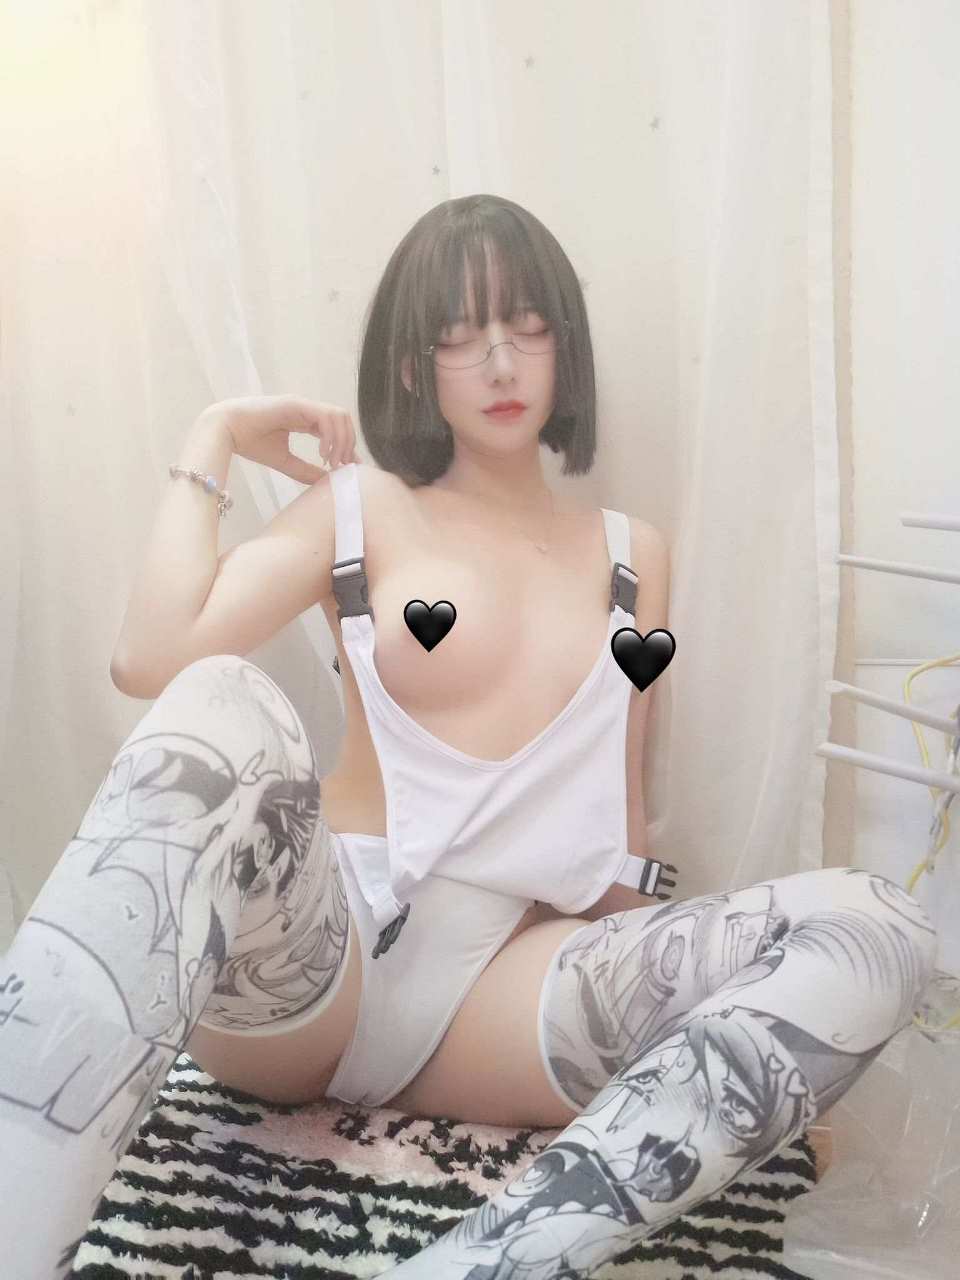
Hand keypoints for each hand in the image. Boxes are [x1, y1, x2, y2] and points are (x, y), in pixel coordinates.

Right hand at [203, 394, 360, 483]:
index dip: (346, 447)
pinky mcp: (296, 404)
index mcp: (304, 420)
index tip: (348, 469)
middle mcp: (307, 410)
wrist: (225, 430)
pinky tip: (322, 454)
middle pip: (343, 420)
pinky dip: (330, 436)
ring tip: (332, 462)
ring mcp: (302, 405)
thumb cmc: (250, 443)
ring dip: (342, 440)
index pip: (335, 429)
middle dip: (348, 444)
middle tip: (342, 467)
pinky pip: (325, 416)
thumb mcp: (284, 461)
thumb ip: (305, 470)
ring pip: (338, 416)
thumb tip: (326, 482)